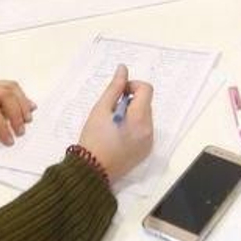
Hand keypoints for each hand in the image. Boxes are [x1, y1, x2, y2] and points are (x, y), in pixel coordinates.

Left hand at [0, 78, 35, 165]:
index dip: (2, 126)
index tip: (8, 140)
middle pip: (6, 96)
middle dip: (17, 114)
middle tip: (21, 131)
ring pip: (11, 88)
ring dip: (23, 104)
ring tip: (28, 119)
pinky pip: (12, 86)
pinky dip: (22, 96)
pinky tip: (29, 105)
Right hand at [76, 64, 153, 182]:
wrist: (91, 171)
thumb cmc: (93, 139)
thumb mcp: (100, 109)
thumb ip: (114, 87)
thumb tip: (123, 69)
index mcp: (139, 118)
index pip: (146, 89)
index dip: (132, 86)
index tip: (118, 93)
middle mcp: (149, 130)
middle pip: (146, 103)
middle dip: (131, 101)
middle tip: (111, 110)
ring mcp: (149, 142)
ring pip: (145, 116)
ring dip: (133, 113)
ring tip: (113, 124)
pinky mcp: (146, 150)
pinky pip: (144, 130)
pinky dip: (134, 126)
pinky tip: (118, 135)